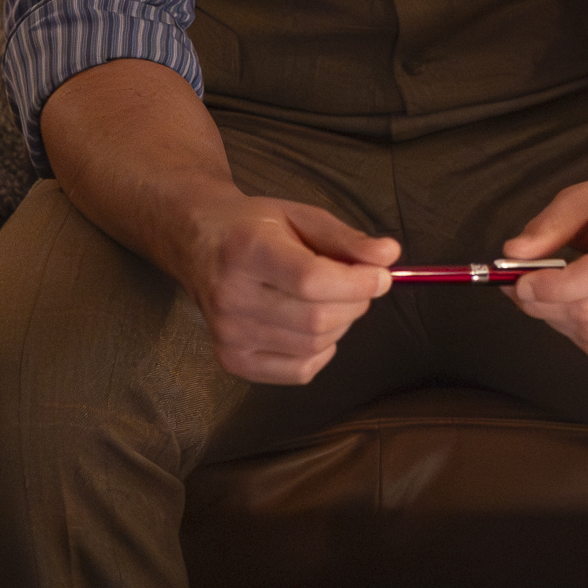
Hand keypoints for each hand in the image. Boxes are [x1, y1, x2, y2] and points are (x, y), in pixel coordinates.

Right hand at [177, 194, 397, 385]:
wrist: (197, 242)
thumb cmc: (254, 226)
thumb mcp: (301, 216)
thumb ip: (346, 238)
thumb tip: (389, 256)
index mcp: (247, 250)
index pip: (311, 280)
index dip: (357, 283)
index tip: (381, 276)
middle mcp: (231, 296)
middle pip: (317, 319)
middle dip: (355, 303)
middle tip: (358, 284)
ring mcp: (228, 334)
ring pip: (313, 345)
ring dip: (341, 325)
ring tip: (332, 300)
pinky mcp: (231, 360)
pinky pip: (299, 372)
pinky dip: (322, 352)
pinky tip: (315, 327)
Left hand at [504, 149, 587, 359]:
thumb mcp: (584, 197)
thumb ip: (547, 227)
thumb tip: (512, 256)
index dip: (552, 287)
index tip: (520, 283)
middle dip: (543, 306)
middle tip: (518, 289)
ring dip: (557, 321)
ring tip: (546, 296)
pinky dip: (577, 334)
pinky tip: (573, 308)